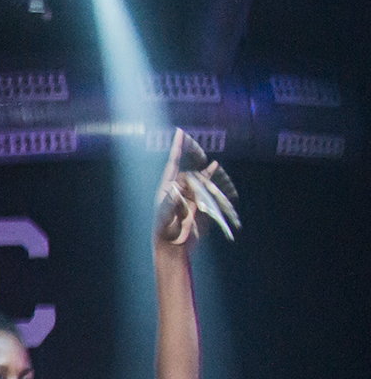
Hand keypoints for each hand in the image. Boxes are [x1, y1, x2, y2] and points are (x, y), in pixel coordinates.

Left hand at [153, 128, 239, 249]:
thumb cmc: (165, 232)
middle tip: (195, 180)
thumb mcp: (165, 218)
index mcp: (165, 189)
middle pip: (187, 171)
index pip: (172, 164)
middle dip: (194, 169)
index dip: (176, 148)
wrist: (173, 246)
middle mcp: (176, 188)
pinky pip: (203, 186)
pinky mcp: (196, 201)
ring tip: (212, 167)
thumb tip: (175, 189)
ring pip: (197, 178)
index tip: (179, 132)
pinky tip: (213, 166)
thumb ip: (170, 203)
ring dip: (203, 173)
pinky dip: (208, 176)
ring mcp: (186, 194)